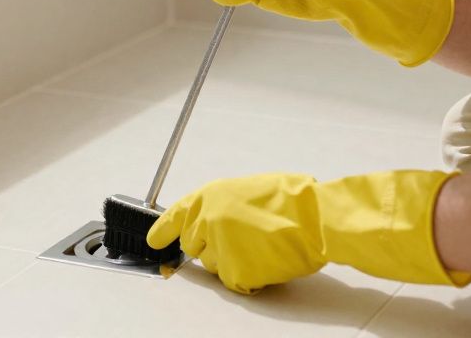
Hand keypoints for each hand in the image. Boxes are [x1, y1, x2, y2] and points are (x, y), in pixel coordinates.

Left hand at [147, 171, 470, 294]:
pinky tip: (266, 260)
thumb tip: (213, 217)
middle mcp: (207, 220)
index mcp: (210, 195)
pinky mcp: (233, 271)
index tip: (154, 240)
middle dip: (210, 246)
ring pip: (213, 266)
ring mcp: (219, 247)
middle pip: (193, 246)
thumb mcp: (249, 188)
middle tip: (237, 240)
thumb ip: (223, 204)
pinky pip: (234, 281)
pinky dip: (249, 276)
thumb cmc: (292, 200)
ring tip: (260, 246)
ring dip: (232, 261)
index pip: (174, 216)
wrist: (315, 218)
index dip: (163, 230)